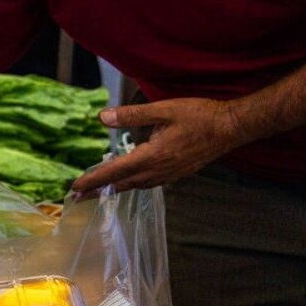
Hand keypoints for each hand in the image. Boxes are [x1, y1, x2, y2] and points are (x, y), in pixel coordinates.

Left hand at [72, 98, 246, 191]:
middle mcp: (158, 171)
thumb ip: (132, 115)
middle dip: (99, 190)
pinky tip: (130, 180)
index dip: (93, 179)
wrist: (230, 128)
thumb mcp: (163, 109)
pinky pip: (149, 183)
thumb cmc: (198, 115)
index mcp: (151, 156)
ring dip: (116, 188)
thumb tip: (103, 117)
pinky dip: (133, 184)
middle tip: (78, 196)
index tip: (75, 188)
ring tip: (99, 190)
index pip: (115, 171)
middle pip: (122, 184)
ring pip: (135, 185)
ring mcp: (169, 175)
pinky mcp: (177, 174)